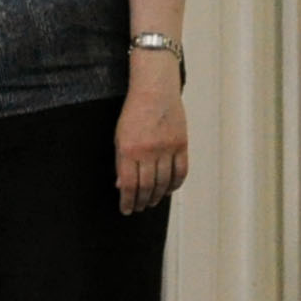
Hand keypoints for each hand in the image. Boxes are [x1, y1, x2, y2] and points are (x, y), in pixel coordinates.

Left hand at [113, 76, 187, 213]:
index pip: (128, 185)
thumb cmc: (134, 113)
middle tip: (139, 208)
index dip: (127, 201)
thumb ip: (121, 162)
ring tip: (152, 202)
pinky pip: (181, 171)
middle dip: (141, 202)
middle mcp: (148, 152)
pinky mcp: (181, 144)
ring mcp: (167, 148)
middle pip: (146, 187)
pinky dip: (175, 184)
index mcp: (129, 150)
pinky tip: (168, 190)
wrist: (155, 90)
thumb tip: (122, 186)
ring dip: (157, 196)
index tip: (126, 209)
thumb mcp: (119, 137)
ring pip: (163, 182)